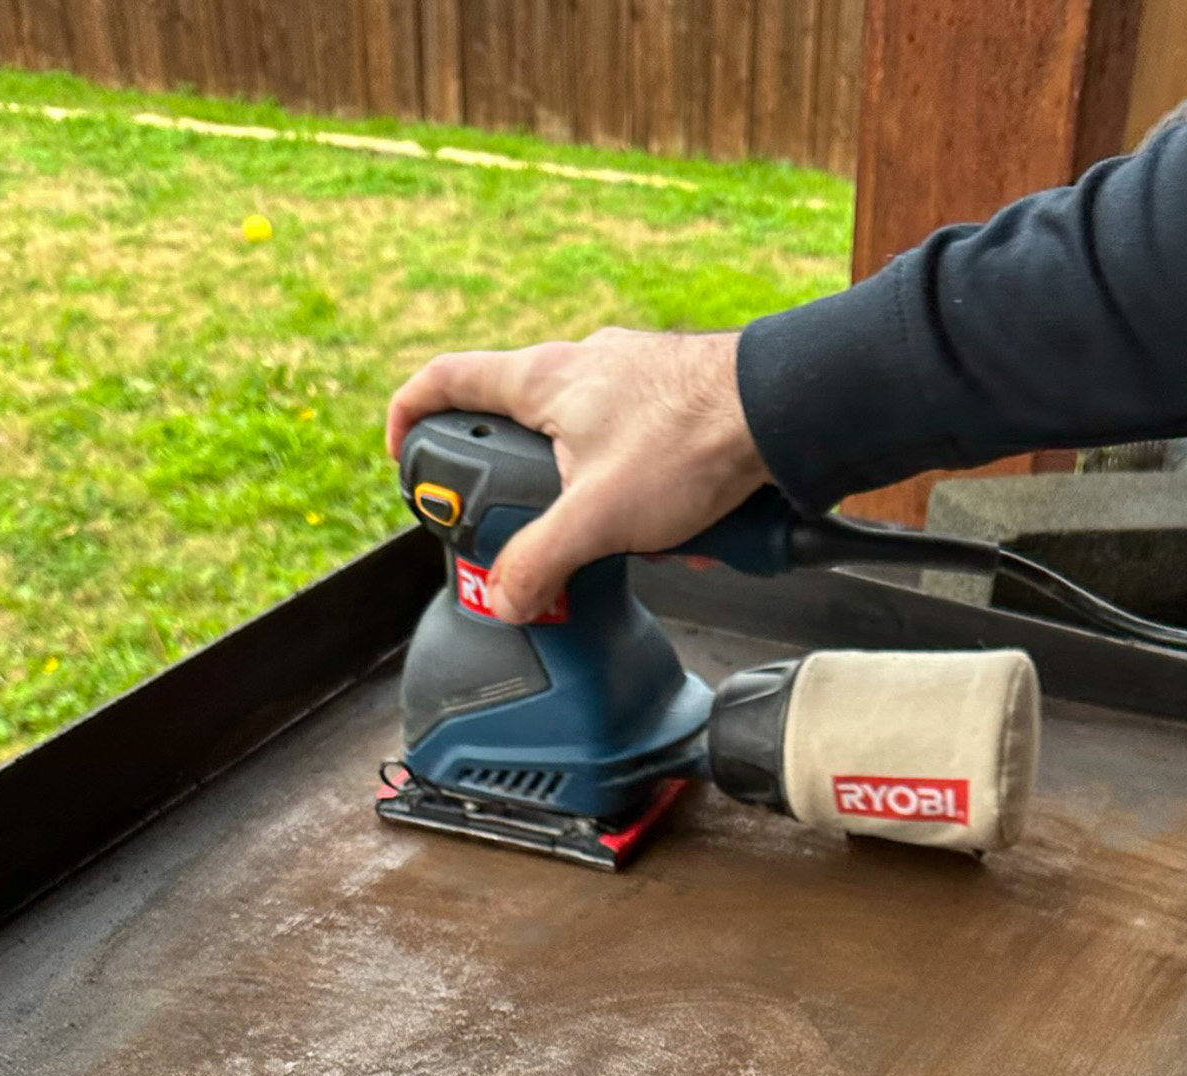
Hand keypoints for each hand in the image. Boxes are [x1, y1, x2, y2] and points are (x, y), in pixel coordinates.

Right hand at [387, 328, 767, 623]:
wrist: (783, 411)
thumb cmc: (693, 439)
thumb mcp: (598, 517)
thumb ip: (541, 561)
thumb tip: (507, 597)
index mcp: (541, 380)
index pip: (446, 380)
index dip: (410, 416)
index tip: (403, 456)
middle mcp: (579, 367)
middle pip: (515, 425)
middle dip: (523, 491)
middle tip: (529, 536)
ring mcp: (627, 379)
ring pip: (580, 445)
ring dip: (592, 499)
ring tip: (625, 538)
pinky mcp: (669, 400)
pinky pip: (634, 451)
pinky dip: (641, 493)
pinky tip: (672, 526)